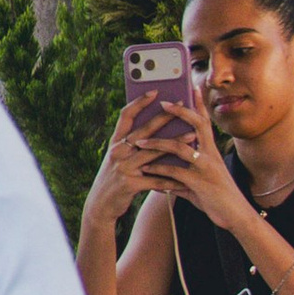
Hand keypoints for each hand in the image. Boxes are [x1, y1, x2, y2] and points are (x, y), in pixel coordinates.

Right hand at [83, 98, 193, 228]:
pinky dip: (173, 179)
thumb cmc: (114, 178)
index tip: (154, 91)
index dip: (139, 102)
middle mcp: (118, 151)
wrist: (100, 204)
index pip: (126, 116)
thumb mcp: (117, 158)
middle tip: (181, 105)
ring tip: (193, 136)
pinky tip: (187, 176)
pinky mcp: (131, 184)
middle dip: (164, 117)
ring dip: (175, 144)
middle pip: (144, 130)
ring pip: (154, 152)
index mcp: (115, 142)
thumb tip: (153, 130)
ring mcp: (124, 167)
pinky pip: (157, 179)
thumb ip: (130, 144)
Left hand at [151, 92, 248, 226]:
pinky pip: (175, 173)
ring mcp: (206, 168)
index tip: (191, 86)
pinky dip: (158, 170)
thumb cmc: (216, 195)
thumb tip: (161, 169)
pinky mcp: (200, 183)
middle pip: (197, 125)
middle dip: (181, 112)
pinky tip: (145, 169)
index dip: (198, 104)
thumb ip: (183, 171)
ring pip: (180, 148)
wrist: (235, 216)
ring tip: (138, 142)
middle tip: (163, 103)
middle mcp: (210, 155)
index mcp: (211, 150)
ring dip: (157, 143)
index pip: (204, 121)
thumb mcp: (201, 178)